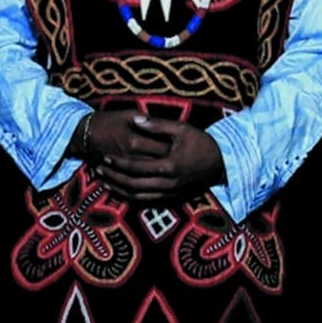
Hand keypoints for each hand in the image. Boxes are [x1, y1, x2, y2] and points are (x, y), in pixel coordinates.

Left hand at [85, 112, 225, 204]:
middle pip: (133, 184)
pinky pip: (148, 203)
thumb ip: (157, 125)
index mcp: (170, 165)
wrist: (223, 164)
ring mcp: (171, 193)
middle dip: (114, 178)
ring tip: (104, 183)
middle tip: (98, 170)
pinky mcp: (174, 199)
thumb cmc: (201, 143)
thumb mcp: (181, 129)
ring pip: (139, 197)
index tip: (105, 157)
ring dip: (119, 190)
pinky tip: (122, 192)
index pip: (136, 167)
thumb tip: (136, 119)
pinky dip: (132, 199)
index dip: (119, 163)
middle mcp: (169, 183)